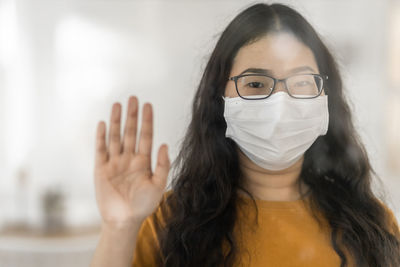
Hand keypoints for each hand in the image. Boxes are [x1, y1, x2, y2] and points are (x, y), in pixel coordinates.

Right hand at [94, 96, 169, 226]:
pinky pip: (101, 149)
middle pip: (130, 132)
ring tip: (118, 105)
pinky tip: (104, 123)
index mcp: (144, 161)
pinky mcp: (101, 169)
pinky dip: (102, 137)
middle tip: (133, 98)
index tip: (148, 105)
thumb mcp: (158, 185)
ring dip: (116, 121)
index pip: (146, 136)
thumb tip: (164, 144)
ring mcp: (114, 162)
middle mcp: (129, 159)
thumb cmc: (143, 205)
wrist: (124, 220)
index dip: (147, 121)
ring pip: (115, 137)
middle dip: (132, 116)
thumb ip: (162, 165)